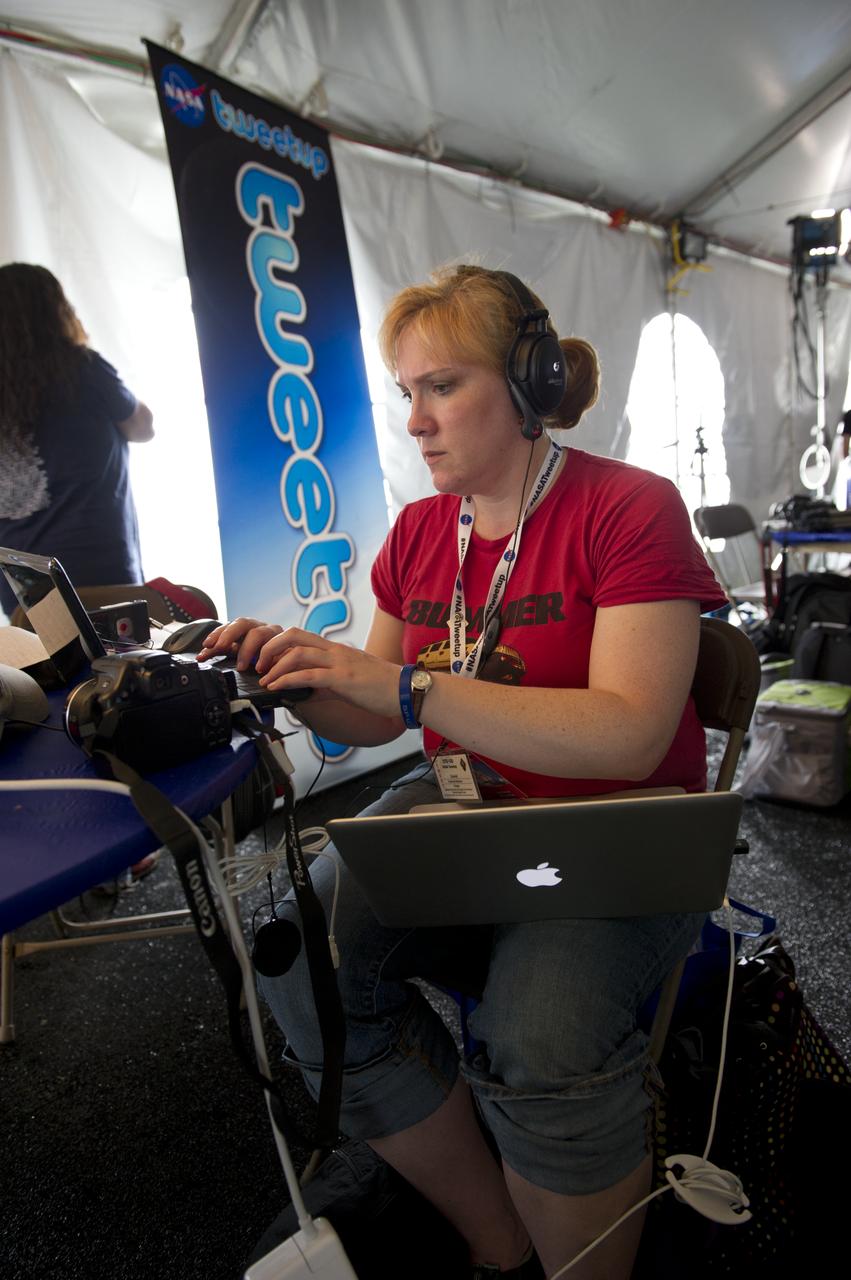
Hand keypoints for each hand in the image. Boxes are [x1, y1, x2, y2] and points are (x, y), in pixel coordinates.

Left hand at [198, 619, 401, 717]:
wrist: (405, 691)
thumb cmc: (378, 688)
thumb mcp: (345, 682)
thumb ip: (321, 683)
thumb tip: (298, 693)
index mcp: (333, 649)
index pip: (297, 635)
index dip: (274, 643)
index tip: (260, 659)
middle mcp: (333, 650)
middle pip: (293, 634)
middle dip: (268, 646)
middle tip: (254, 663)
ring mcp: (338, 662)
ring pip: (297, 652)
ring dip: (273, 665)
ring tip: (262, 678)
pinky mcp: (343, 678)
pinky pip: (309, 674)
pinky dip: (287, 680)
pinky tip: (276, 687)